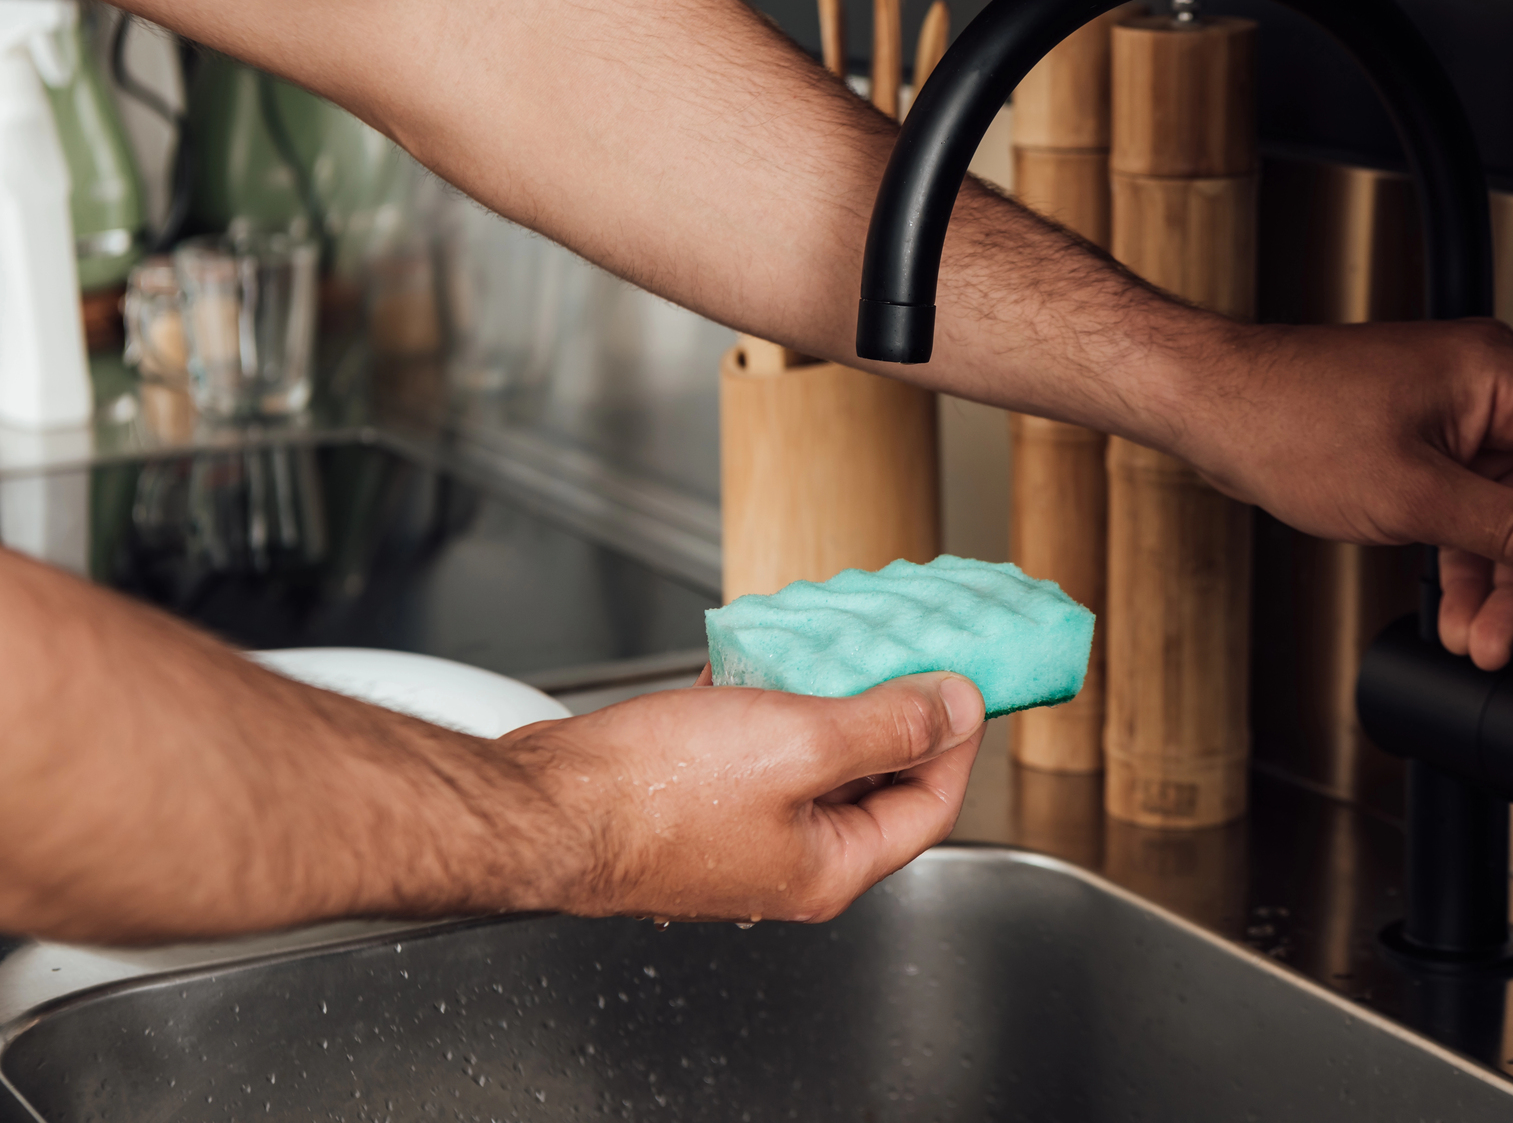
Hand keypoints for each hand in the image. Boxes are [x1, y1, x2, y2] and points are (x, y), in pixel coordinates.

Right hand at [501, 669, 984, 922]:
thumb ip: (886, 727)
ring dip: (823, 698)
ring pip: (810, 758)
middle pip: (872, 781)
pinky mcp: (696, 800)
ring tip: (832, 646)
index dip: (956, 741)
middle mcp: (790, 857)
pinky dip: (764, 701)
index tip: (967, 685)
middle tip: (903, 654)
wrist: (546, 805)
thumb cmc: (653, 797)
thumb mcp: (798, 745)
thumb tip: (956, 708)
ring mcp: (741, 830)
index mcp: (830, 865)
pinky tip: (752, 661)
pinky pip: (755, 747)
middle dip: (889, 712)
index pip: (929, 806)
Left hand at [1173, 318, 1512, 669]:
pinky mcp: (1419, 448)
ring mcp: (1451, 420)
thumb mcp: (1413, 495)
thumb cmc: (1283, 419)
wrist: (1206, 409)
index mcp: (1500, 375)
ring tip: (1473, 637)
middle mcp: (1485, 390)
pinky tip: (1454, 611)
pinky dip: (1461, 561)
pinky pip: (1465, 513)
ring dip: (1495, 581)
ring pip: (1507, 516)